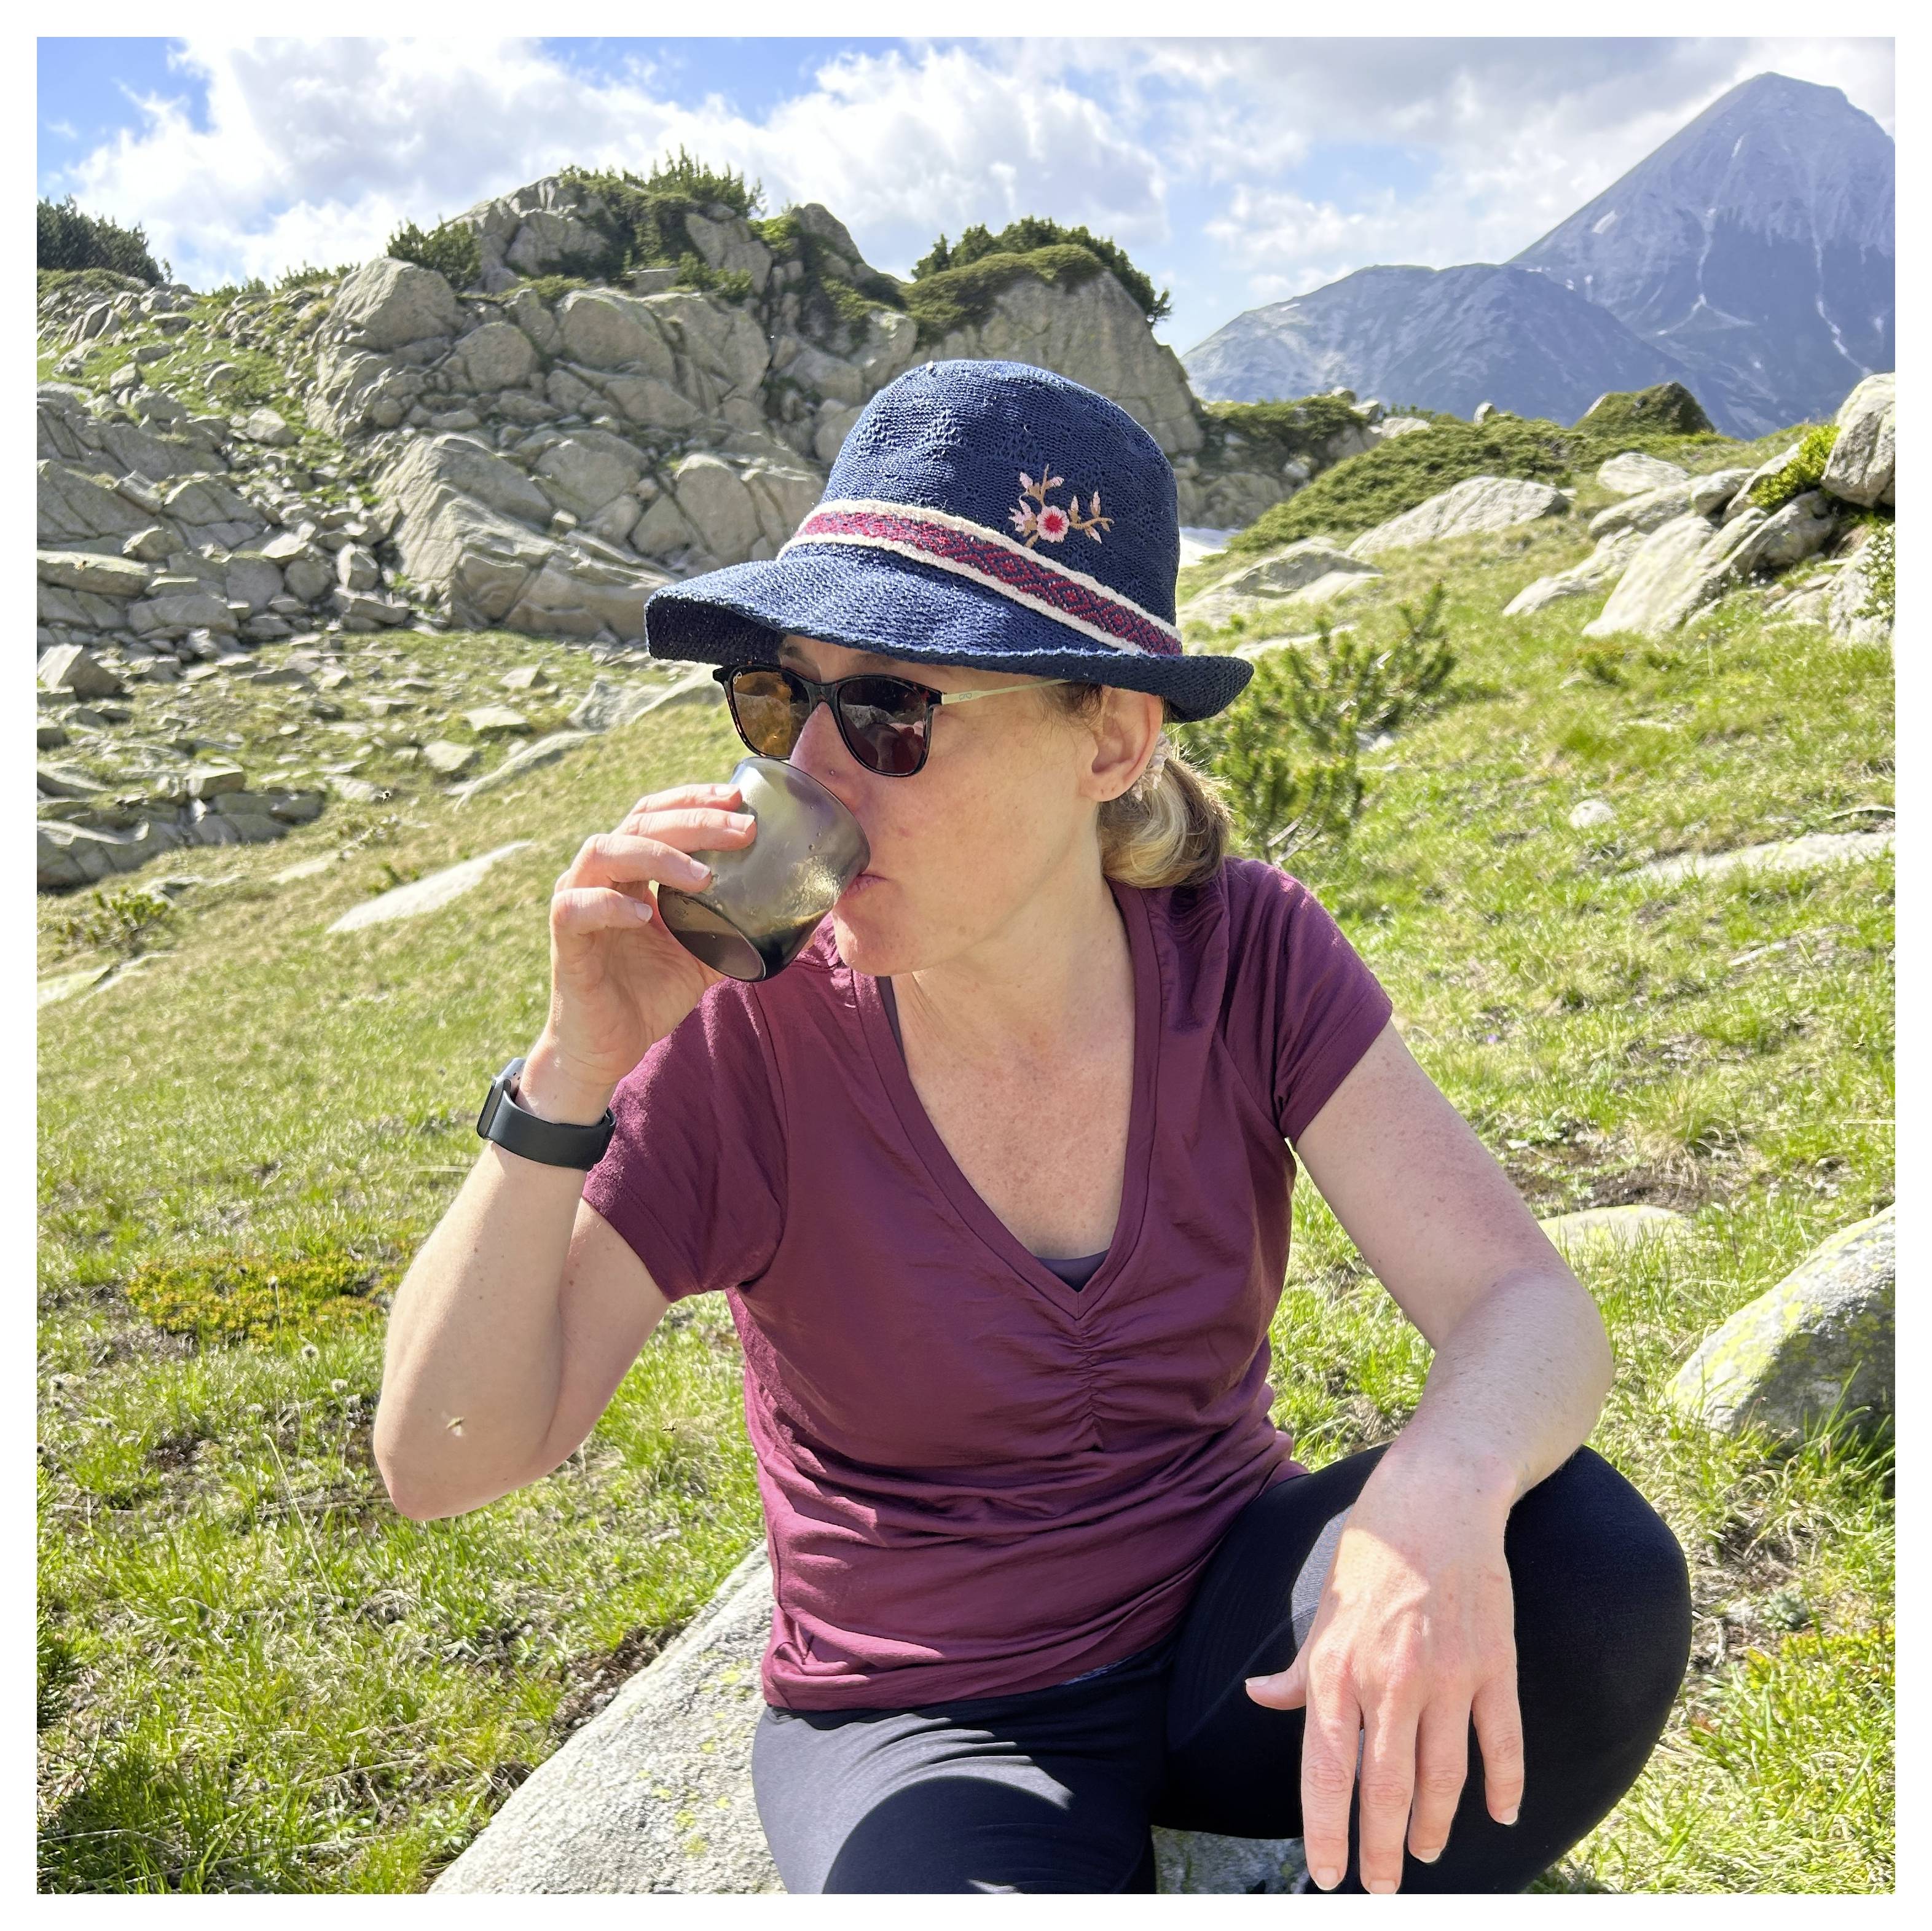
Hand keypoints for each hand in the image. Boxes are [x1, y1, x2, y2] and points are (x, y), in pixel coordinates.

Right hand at [523, 782, 758, 1118]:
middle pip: (640, 823)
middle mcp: (601, 876)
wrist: (608, 1046)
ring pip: (605, 851)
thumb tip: (803, 923)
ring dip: (658, 855)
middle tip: (743, 831)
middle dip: (694, 820)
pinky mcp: (566, 939)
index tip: (738, 799)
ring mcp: (578, 902)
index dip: (694, 799)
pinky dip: (610, 904)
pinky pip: (577, 907)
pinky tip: (644, 913)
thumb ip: (741, 933)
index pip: (657, 814)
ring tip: (705, 876)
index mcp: (632, 871)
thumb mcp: (705, 957)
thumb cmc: (650, 994)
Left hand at [1244, 1454, 1523, 1892]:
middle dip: (1382, 1849)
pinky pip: (1501, 1741)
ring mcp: (1446, 1675)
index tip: (1328, 1876)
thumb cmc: (1371, 1553)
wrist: (1437, 1498)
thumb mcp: (1323, 1607)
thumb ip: (1299, 1668)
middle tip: (1383, 1887)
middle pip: (1386, 1789)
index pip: (1327, 1771)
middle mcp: (1389, 1680)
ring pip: (1443, 1777)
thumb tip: (1261, 1699)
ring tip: (1428, 1853)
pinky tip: (1500, 1815)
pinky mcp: (1493, 1664)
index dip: (1327, 1831)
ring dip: (1435, 1826)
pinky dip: (1504, 1785)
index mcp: (1337, 1668)